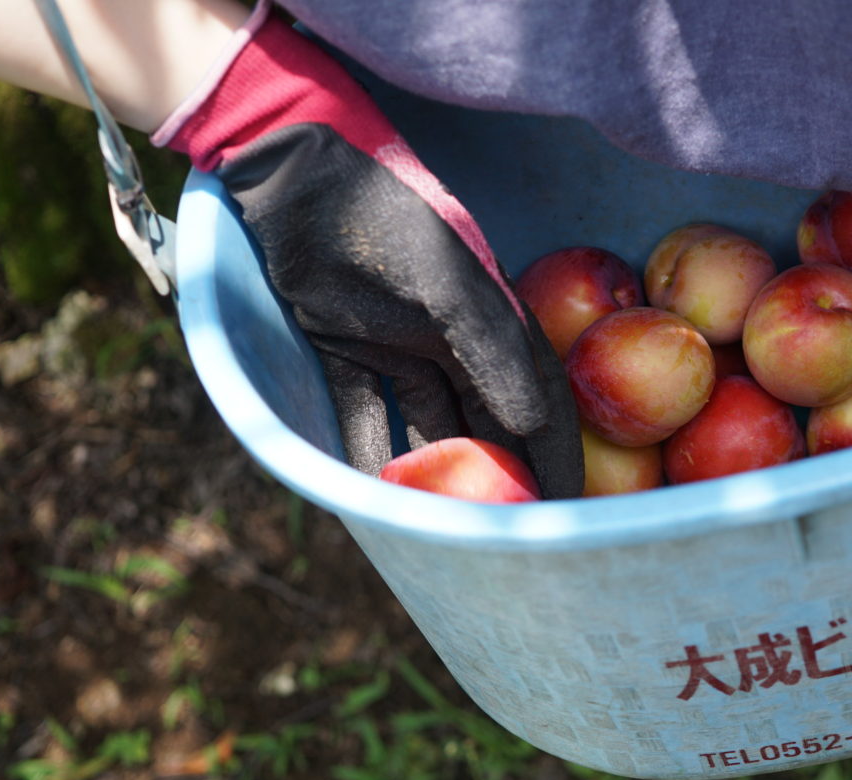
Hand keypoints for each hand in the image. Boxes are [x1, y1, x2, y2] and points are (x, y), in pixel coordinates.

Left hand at [159, 3, 582, 497]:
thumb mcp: (445, 282)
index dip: (555, 461)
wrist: (290, 167)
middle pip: (488, 424)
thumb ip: (490, 351)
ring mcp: (401, 347)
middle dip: (498, 480)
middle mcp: (456, 341)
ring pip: (429, 426)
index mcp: (495, 321)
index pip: (540, 405)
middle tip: (500, 539)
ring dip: (435, 473)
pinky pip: (365, 413)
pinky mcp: (346, 349)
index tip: (561, 515)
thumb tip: (529, 425)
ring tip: (439, 531)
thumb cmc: (379, 215)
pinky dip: (371, 451)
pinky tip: (375, 495)